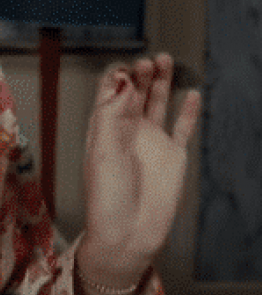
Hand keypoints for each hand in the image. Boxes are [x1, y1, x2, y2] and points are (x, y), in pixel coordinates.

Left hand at [80, 53, 200, 283]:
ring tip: (165, 61)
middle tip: (147, 61)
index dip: (115, 78)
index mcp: (102, 129)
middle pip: (134, 93)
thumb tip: (121, 82)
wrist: (128, 232)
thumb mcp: (102, 151)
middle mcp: (127, 132)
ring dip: (160, 83)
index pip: (108, 94)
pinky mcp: (172, 156)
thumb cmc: (106, 197)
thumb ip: (111, 114)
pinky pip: (182, 128)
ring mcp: (151, 142)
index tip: (123, 66)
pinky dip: (189, 111)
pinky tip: (192, 93)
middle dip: (139, 74)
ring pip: (157, 104)